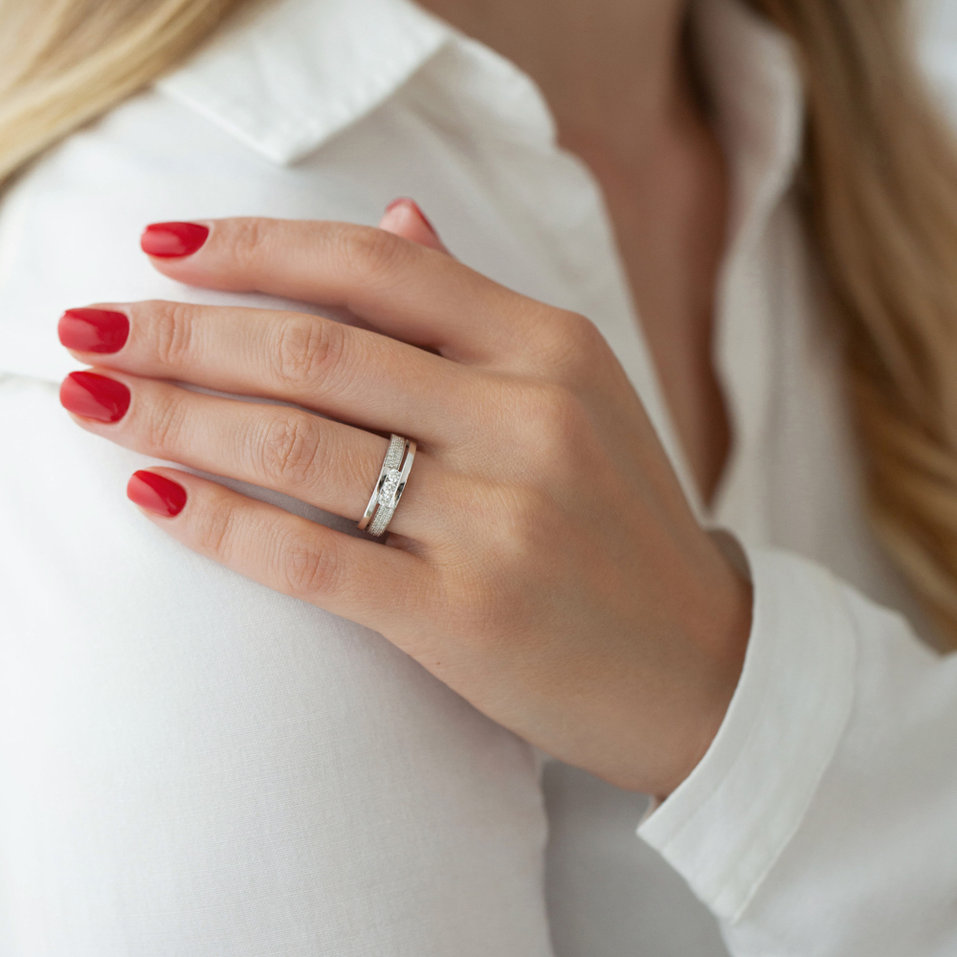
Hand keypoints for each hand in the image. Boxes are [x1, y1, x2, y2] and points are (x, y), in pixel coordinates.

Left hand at [56, 201, 751, 798]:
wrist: (701, 663)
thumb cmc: (621, 524)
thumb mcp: (576, 390)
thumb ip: (476, 307)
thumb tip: (394, 213)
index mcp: (552, 346)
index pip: (378, 266)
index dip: (257, 247)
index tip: (166, 250)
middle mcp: (528, 418)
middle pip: (316, 349)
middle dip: (181, 332)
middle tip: (89, 325)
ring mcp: (501, 520)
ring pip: (298, 445)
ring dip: (174, 415)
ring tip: (93, 397)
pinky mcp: (469, 618)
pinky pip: (314, 556)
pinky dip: (218, 521)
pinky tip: (151, 493)